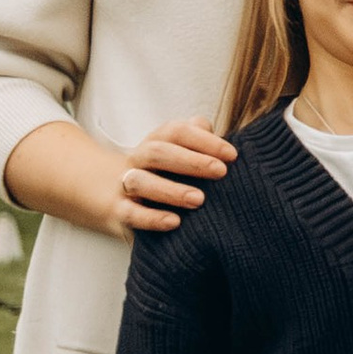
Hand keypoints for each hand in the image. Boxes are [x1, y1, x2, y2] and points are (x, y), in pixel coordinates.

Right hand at [104, 118, 238, 235]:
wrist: (127, 196)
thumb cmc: (171, 173)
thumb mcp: (186, 155)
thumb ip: (203, 144)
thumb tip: (225, 148)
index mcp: (157, 140)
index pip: (178, 131)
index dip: (205, 141)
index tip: (232, 156)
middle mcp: (139, 158)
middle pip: (158, 152)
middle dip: (191, 161)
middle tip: (221, 172)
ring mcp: (126, 183)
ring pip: (139, 181)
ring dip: (170, 190)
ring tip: (199, 200)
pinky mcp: (120, 210)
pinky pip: (131, 213)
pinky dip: (152, 218)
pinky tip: (175, 222)